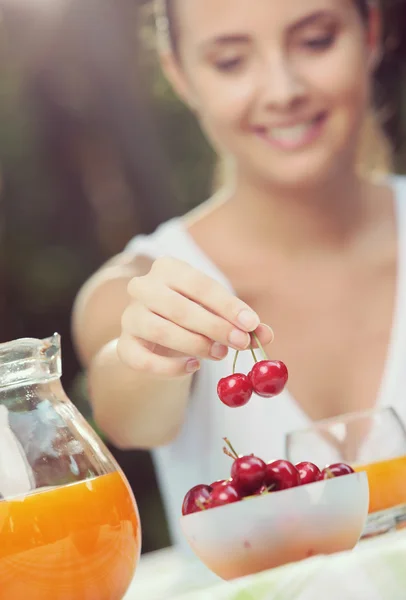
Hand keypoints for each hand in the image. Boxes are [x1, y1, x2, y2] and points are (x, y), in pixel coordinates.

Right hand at [117, 257, 272, 376]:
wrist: (156, 338)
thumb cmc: (193, 316)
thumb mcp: (217, 313)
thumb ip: (241, 323)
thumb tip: (266, 335)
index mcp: (167, 268)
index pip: (200, 285)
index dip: (228, 306)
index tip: (252, 324)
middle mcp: (143, 287)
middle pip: (180, 308)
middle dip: (215, 327)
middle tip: (241, 343)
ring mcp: (130, 317)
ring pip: (161, 331)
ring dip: (196, 345)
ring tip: (220, 354)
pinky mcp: (124, 346)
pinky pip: (144, 360)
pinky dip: (171, 367)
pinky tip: (193, 367)